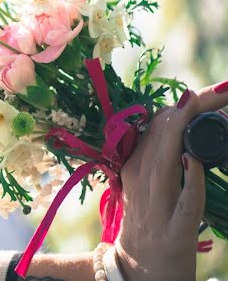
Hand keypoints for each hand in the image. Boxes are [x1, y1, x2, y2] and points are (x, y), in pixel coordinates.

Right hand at [115, 82, 227, 280]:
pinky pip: (184, 202)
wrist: (138, 273)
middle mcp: (142, 181)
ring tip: (202, 106)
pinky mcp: (174, 232)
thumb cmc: (147, 226)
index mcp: (134, 167)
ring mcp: (157, 206)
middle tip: (221, 91)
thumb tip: (177, 125)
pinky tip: (194, 162)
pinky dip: (189, 180)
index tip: (212, 91)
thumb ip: (155, 156)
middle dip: (190, 109)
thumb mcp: (142, 185)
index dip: (183, 105)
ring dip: (183, 132)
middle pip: (161, 135)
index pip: (155, 126)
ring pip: (165, 160)